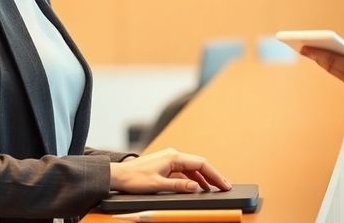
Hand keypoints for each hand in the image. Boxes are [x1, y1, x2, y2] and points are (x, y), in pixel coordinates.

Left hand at [109, 148, 231, 193]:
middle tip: (225, 186)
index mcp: (173, 157)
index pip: (201, 164)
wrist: (118, 175)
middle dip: (213, 176)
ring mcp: (170, 159)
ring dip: (203, 178)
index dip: (215, 175)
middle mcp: (173, 155)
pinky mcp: (166, 165)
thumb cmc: (134, 179)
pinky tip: (198, 186)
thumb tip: (197, 187)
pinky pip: (184, 171)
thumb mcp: (158, 185)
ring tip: (214, 188)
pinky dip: (193, 178)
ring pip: (192, 168)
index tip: (224, 184)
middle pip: (199, 164)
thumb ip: (179, 186)